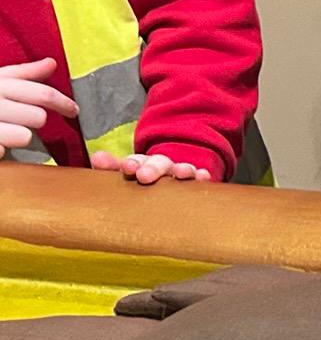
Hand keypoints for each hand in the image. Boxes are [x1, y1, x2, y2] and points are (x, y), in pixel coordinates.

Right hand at [0, 57, 75, 149]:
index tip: (74, 111)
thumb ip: (23, 74)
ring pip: (24, 136)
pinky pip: (2, 150)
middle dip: (34, 120)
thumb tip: (52, 63)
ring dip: (18, 137)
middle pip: (38, 117)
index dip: (63, 103)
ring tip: (5, 132)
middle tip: (22, 119)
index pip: (42, 93)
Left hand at [90, 152, 211, 184]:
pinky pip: (199, 177)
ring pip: (180, 168)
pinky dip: (202, 176)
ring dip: (182, 169)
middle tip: (145, 176)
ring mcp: (178, 172)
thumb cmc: (139, 179)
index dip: (131, 163)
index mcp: (139, 163)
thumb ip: (110, 166)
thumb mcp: (124, 172)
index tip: (128, 168)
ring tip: (183, 173)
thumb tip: (97, 158)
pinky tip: (204, 177)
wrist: (166, 176)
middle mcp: (160, 165)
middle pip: (158, 163)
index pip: (134, 161)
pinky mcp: (194, 181)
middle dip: (153, 168)